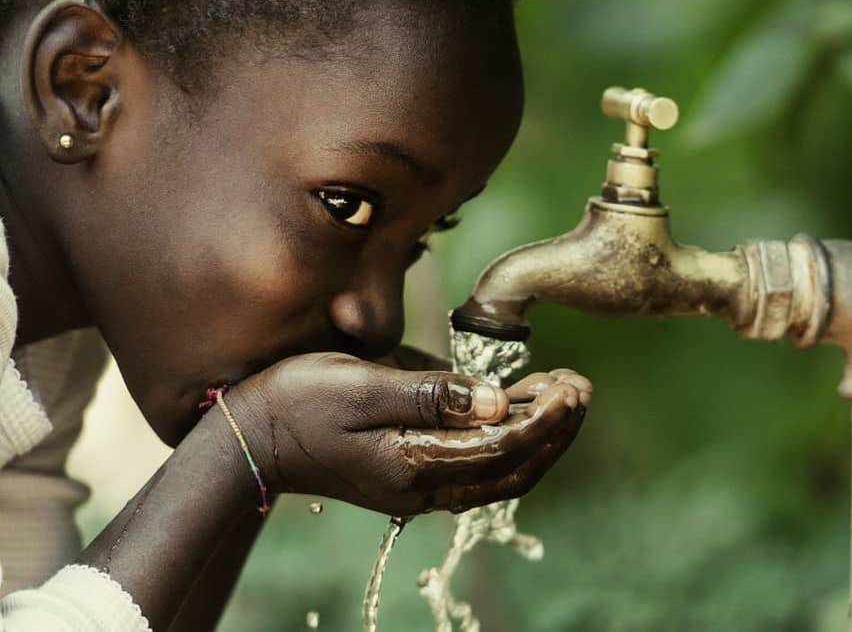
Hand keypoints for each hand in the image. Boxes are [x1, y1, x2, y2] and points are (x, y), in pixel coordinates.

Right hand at [217, 353, 589, 515]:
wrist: (251, 438)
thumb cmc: (299, 400)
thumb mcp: (362, 384)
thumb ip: (432, 394)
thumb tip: (498, 402)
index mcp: (414, 464)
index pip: (503, 448)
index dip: (545, 419)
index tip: (572, 386)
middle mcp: (423, 487)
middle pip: (513, 470)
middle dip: (555, 431)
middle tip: (581, 387)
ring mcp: (418, 487)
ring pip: (500, 474)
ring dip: (538, 438)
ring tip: (564, 394)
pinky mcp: (412, 475)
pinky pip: (477, 467)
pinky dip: (510, 442)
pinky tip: (521, 408)